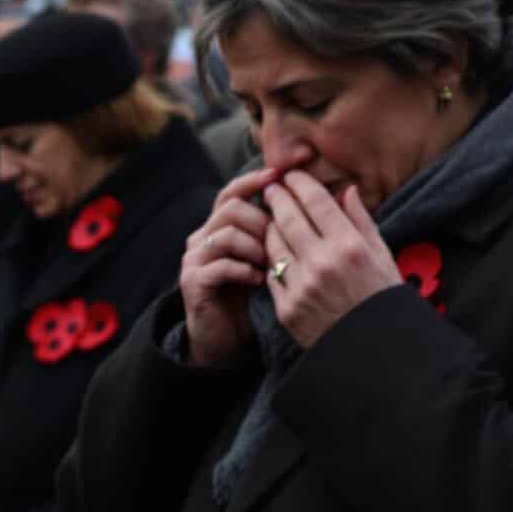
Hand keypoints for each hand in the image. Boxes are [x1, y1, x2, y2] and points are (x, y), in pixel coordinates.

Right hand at [181, 166, 284, 366]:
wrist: (226, 336)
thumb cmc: (254, 293)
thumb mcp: (270, 256)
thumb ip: (281, 229)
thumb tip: (319, 199)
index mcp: (220, 226)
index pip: (233, 191)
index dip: (254, 181)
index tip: (280, 175)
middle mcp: (203, 237)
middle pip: (231, 208)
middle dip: (262, 219)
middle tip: (284, 238)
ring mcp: (194, 259)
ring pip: (226, 234)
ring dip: (255, 246)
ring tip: (273, 263)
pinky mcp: (193, 282)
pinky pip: (219, 265)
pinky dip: (244, 270)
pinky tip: (260, 279)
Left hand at [262, 172, 402, 349]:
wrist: (371, 349)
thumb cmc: (382, 297)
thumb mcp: (382, 255)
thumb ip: (362, 220)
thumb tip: (346, 190)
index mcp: (350, 246)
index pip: (317, 203)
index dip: (301, 184)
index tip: (293, 175)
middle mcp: (323, 263)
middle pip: (289, 218)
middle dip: (277, 197)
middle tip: (272, 187)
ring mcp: (301, 286)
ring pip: (274, 244)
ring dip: (269, 226)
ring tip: (270, 216)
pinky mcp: (286, 308)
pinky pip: (272, 274)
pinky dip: (273, 260)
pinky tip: (275, 252)